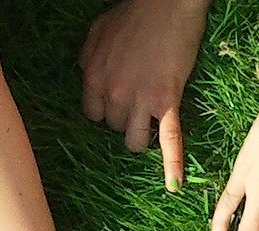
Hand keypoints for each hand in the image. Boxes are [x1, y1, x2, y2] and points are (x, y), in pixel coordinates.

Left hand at [79, 0, 208, 190]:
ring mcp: (139, 100)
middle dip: (125, 119)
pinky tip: (174, 185)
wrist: (169, 3)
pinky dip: (172, 163)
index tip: (116, 103)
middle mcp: (112, 93)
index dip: (105, 111)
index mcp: (93, 76)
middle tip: (138, 104)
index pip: (92, 115)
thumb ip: (88, 56)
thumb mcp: (99, 30)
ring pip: (134, 140)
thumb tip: (84, 73)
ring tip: (150, 126)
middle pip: (114, 127)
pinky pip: (169, 139)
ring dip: (141, 136)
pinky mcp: (166, 102)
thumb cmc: (136, 13)